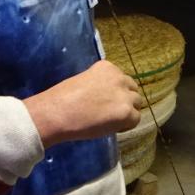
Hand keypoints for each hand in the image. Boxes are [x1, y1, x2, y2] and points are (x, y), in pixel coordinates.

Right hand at [22, 60, 145, 146]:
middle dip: (124, 100)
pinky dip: (126, 125)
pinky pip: (136, 119)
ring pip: (137, 104)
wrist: (57, 112)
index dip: (114, 92)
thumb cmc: (63, 98)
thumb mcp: (84, 81)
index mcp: (107, 67)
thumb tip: (108, 98)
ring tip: (110, 121)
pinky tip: (111, 127)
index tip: (104, 101)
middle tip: (110, 112)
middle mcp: (119, 77)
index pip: (121, 79)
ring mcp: (124, 95)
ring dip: (127, 112)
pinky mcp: (126, 113)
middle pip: (132, 89)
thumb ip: (100, 85)